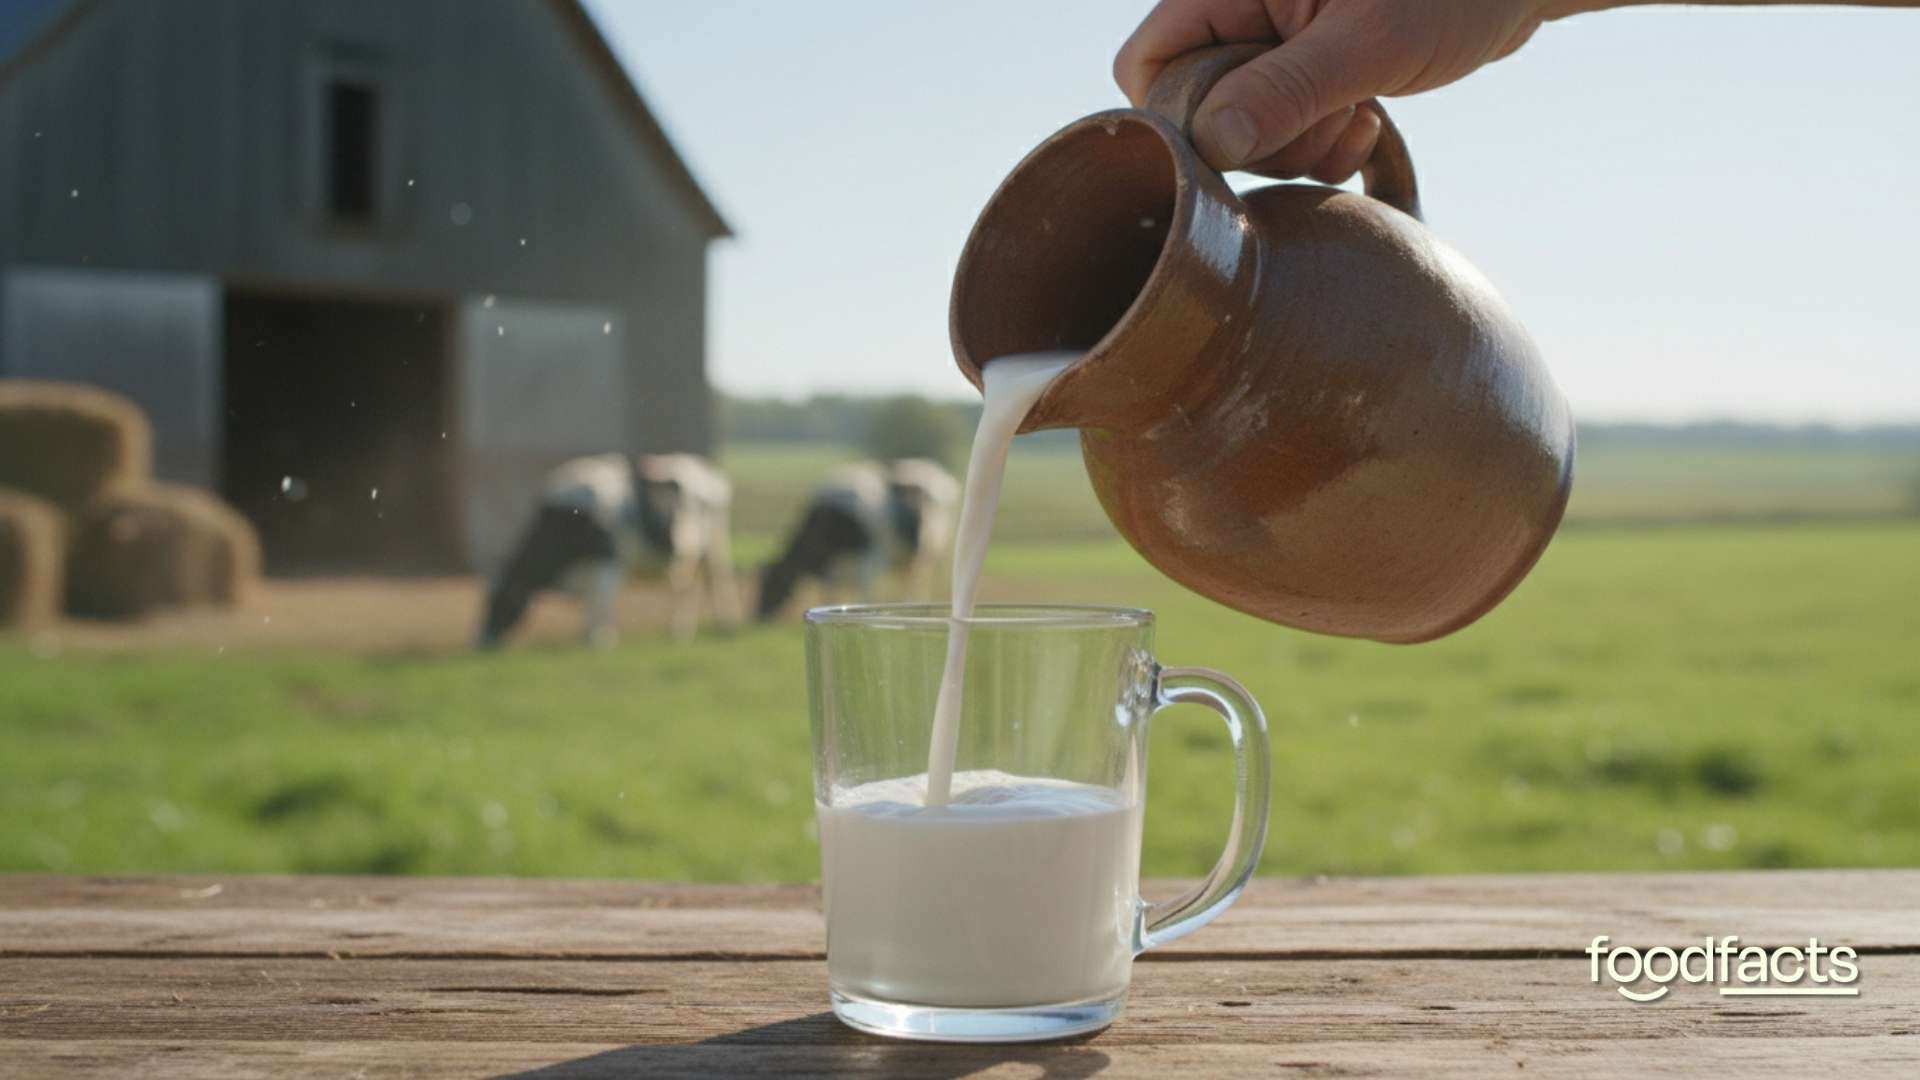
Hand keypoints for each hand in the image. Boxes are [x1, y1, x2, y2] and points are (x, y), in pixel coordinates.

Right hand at [1114, 0, 1566, 179]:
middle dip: (1255, 138)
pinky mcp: (1309, 69)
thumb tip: (1211, 145)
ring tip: (1354, 118)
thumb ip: (1285, 92)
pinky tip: (1366, 124)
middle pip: (1194, 104)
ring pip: (1241, 126)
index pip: (1147, 63)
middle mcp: (1244, 9)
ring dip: (1296, 145)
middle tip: (1319, 125)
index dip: (1178, 114)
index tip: (1241, 139)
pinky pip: (1284, 129)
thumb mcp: (1367, 47)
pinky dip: (1321, 143)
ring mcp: (1276, 41)